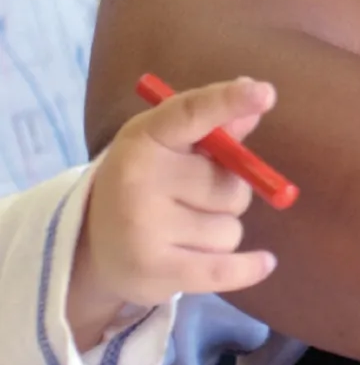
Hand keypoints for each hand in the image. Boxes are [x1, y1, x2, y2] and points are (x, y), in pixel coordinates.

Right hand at [68, 78, 281, 350]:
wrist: (89, 245)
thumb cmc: (146, 183)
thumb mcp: (169, 146)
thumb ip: (216, 127)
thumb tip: (258, 96)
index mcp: (145, 138)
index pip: (190, 113)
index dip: (228, 101)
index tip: (264, 93)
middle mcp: (140, 179)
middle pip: (231, 185)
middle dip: (226, 194)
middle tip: (190, 199)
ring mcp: (144, 227)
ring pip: (231, 228)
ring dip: (220, 231)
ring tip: (181, 231)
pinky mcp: (153, 271)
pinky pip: (225, 269)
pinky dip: (248, 268)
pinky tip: (264, 263)